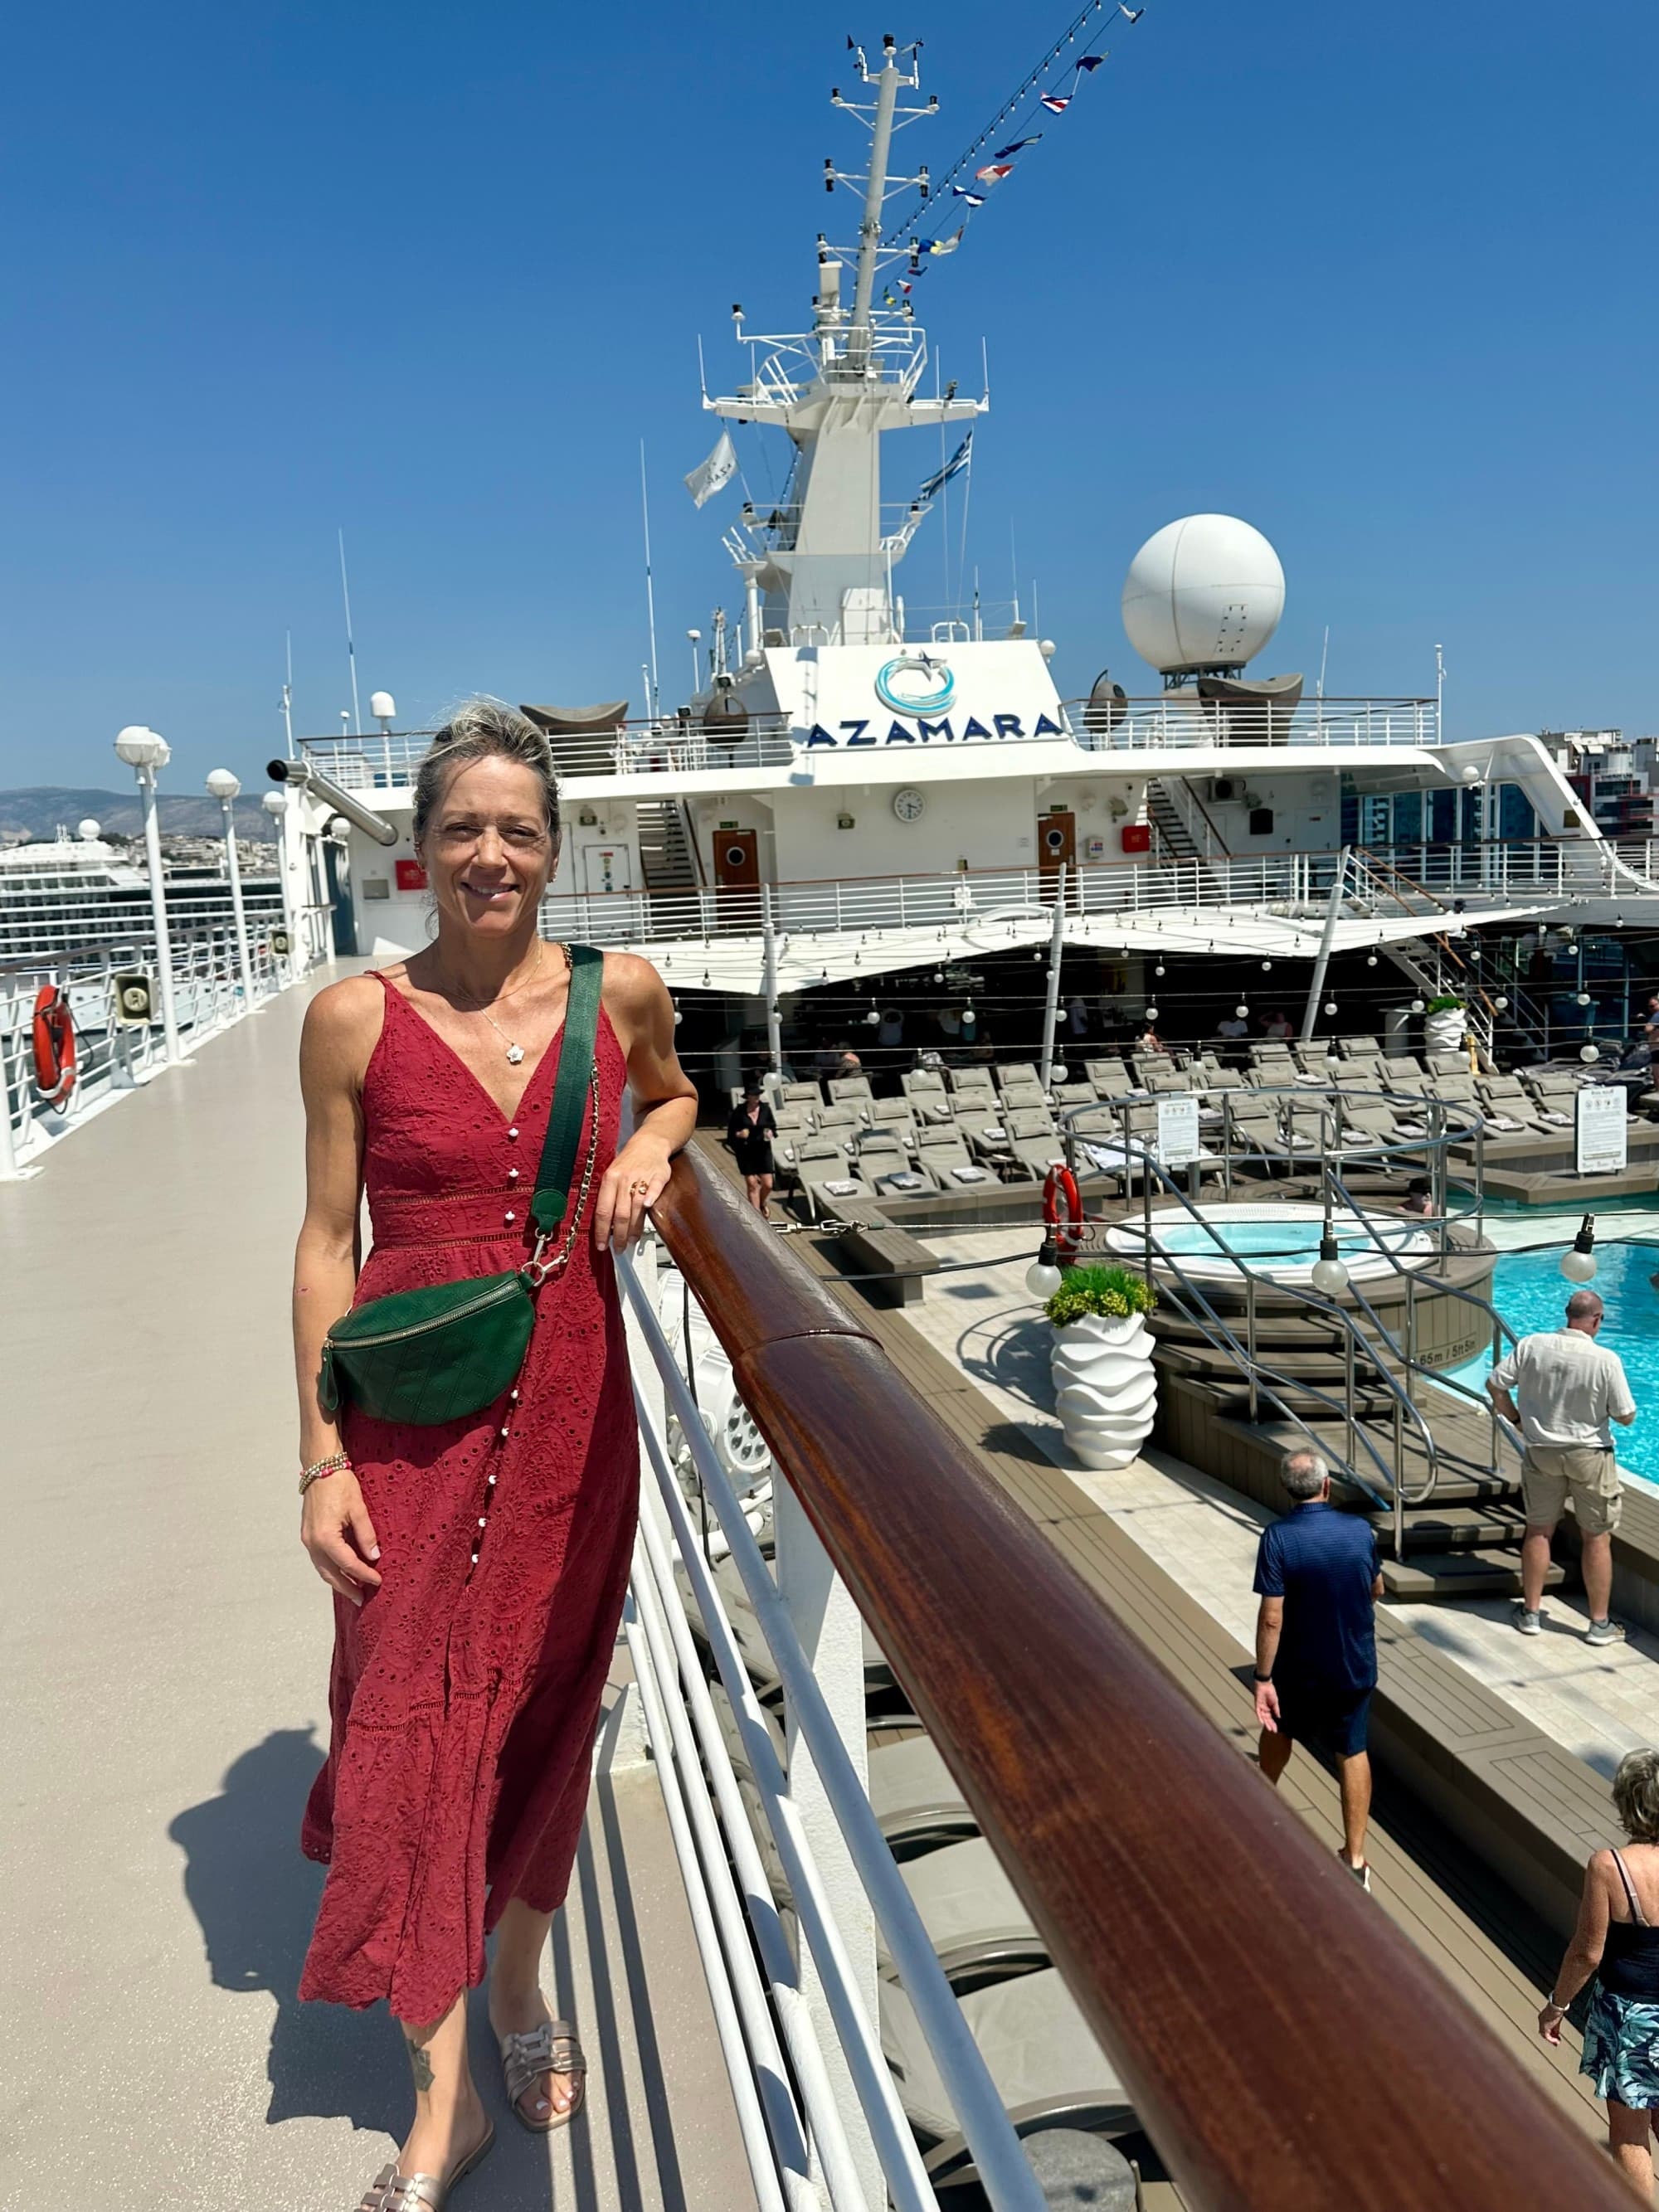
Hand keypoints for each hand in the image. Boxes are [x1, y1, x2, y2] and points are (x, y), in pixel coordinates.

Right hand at [301, 1468, 381, 1606]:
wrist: (320, 1468)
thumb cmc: (340, 1485)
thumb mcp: (358, 1509)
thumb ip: (366, 1535)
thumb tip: (374, 1557)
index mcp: (325, 1538)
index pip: (348, 1564)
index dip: (364, 1574)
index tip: (378, 1581)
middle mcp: (312, 1543)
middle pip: (331, 1573)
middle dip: (347, 1587)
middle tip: (361, 1600)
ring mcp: (307, 1539)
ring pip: (322, 1568)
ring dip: (337, 1580)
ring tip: (353, 1590)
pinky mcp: (308, 1534)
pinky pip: (319, 1559)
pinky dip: (330, 1569)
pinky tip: (341, 1571)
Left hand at [594, 1140, 672, 1253]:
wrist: (649, 1143)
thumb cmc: (629, 1163)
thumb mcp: (613, 1176)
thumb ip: (610, 1198)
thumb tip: (607, 1226)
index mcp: (609, 1180)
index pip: (603, 1210)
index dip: (602, 1231)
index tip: (602, 1246)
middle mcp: (623, 1179)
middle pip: (620, 1213)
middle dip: (619, 1235)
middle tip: (619, 1248)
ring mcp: (641, 1176)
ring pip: (636, 1206)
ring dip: (634, 1227)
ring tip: (631, 1241)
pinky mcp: (658, 1175)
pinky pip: (653, 1188)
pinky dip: (651, 1198)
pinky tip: (648, 1208)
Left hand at [1254, 1680, 1280, 1732]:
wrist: (1265, 1685)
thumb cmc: (1271, 1692)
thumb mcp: (1275, 1702)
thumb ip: (1276, 1710)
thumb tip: (1279, 1717)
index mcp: (1269, 1708)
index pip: (1271, 1718)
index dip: (1274, 1723)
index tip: (1276, 1729)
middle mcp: (1264, 1709)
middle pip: (1267, 1719)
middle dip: (1270, 1725)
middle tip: (1273, 1730)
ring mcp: (1261, 1707)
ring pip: (1263, 1717)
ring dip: (1266, 1723)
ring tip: (1269, 1728)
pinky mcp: (1257, 1704)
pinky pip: (1257, 1712)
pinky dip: (1259, 1717)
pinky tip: (1262, 1722)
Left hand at [1538, 2001, 1565, 2044]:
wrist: (1556, 2007)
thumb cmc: (1557, 2010)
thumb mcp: (1557, 2019)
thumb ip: (1556, 2027)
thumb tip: (1557, 2034)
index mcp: (1543, 2016)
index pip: (1546, 2027)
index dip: (1551, 2032)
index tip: (1557, 2036)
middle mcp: (1540, 2020)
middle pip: (1544, 2031)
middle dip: (1551, 2037)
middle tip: (1557, 2042)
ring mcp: (1541, 2023)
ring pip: (1544, 2035)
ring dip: (1551, 2040)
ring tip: (1557, 2042)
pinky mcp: (1544, 2027)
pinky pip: (1547, 2036)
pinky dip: (1552, 2040)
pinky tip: (1557, 2041)